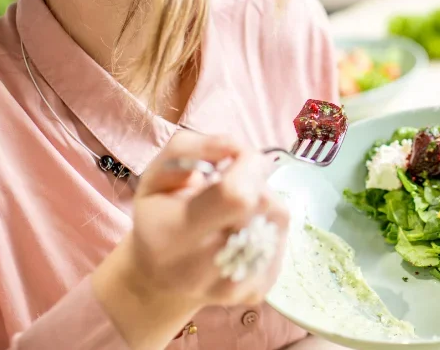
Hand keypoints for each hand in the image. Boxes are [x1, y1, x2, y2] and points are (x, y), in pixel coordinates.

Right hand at [92, 132, 288, 349]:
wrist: (160, 279)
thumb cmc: (158, 217)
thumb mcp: (157, 174)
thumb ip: (191, 149)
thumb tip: (238, 146)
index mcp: (174, 236)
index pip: (236, 196)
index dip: (247, 165)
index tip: (235, 158)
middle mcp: (203, 269)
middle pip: (263, 203)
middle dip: (254, 180)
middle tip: (231, 184)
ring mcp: (234, 286)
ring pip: (278, 218)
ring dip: (263, 200)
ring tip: (234, 208)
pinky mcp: (257, 292)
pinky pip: (282, 238)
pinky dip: (268, 223)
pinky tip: (243, 228)